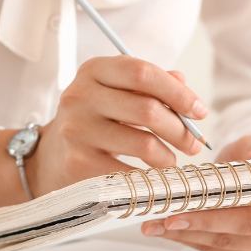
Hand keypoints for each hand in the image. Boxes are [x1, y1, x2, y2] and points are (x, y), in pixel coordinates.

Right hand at [0, 57, 205, 213]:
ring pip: (144, 144)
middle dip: (181, 130)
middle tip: (194, 144)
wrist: (51, 159)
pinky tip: (153, 179)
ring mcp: (77, 131)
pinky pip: (129, 174)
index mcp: (94, 71)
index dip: (178, 93)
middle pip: (148, 110)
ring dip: (168, 158)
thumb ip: (150, 86)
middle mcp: (80, 96)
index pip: (143, 73)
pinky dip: (150, 179)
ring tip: (171, 162)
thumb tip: (184, 85)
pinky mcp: (79, 164)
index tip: (200, 112)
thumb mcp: (116, 95)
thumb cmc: (95, 123)